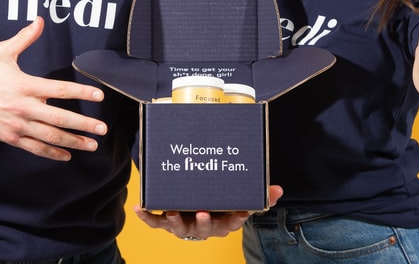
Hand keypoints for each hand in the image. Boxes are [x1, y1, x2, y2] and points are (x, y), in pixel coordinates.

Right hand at [0, 17, 106, 160]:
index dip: (82, 93)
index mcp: (25, 85)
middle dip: (84, 125)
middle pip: (60, 119)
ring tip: (92, 145)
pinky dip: (52, 153)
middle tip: (103, 129)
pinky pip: (35, 148)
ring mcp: (18, 125)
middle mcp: (24, 107)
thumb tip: (40, 20)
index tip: (99, 97)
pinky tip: (67, 156)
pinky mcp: (11, 137)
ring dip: (73, 142)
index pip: (60, 90)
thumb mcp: (2, 52)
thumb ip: (24, 38)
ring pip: (50, 137)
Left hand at [133, 186, 282, 238]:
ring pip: (180, 228)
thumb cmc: (220, 202)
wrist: (197, 208)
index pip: (233, 222)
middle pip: (206, 228)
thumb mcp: (238, 197)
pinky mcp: (167, 222)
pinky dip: (147, 217)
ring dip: (176, 221)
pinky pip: (156, 222)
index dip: (237, 218)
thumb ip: (259, 195)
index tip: (242, 211)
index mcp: (223, 220)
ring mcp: (185, 225)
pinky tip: (140, 207)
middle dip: (205, 222)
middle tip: (204, 212)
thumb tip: (279, 190)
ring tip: (173, 212)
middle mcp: (204, 225)